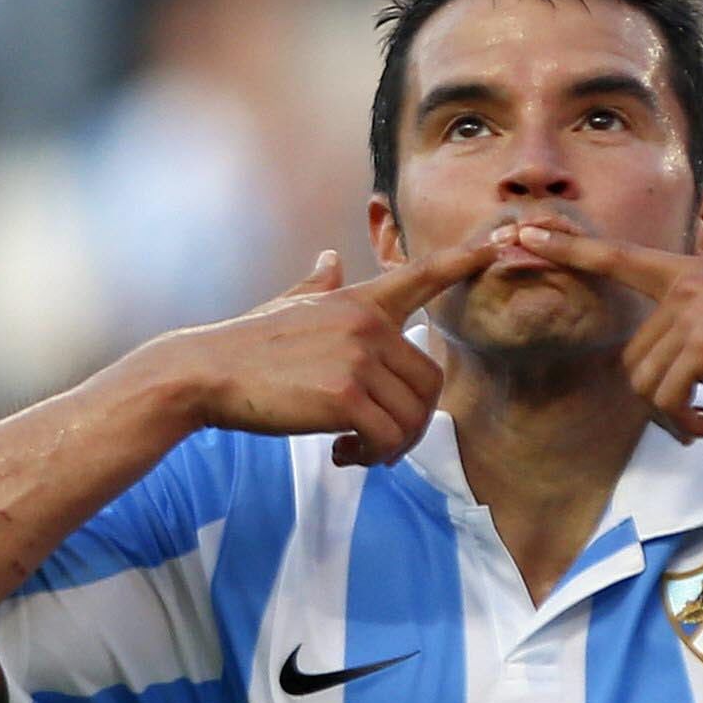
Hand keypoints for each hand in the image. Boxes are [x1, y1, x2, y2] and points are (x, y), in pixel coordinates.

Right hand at [175, 232, 510, 467]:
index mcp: (358, 301)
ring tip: (358, 452)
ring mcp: (357, 360)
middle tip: (380, 443)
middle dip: (412, 421)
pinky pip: (386, 436)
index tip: (496, 247)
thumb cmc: (245, 345)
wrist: (207, 373)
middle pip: (429, 381)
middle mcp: (367, 326)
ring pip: (410, 416)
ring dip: (391, 446)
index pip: (421, 275)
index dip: (462, 261)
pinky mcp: (343, 397)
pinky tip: (342, 455)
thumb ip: (318, 286)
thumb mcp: (287, 306)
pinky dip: (372, 456)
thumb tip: (330, 260)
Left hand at [502, 226, 702, 443]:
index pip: (617, 258)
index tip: (523, 234)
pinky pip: (669, 398)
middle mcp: (680, 290)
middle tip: (692, 420)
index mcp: (688, 273)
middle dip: (657, 399)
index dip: (568, 248)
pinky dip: (687, 421)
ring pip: (646, 384)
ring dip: (673, 416)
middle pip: (632, 360)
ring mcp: (688, 315)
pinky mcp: (701, 345)